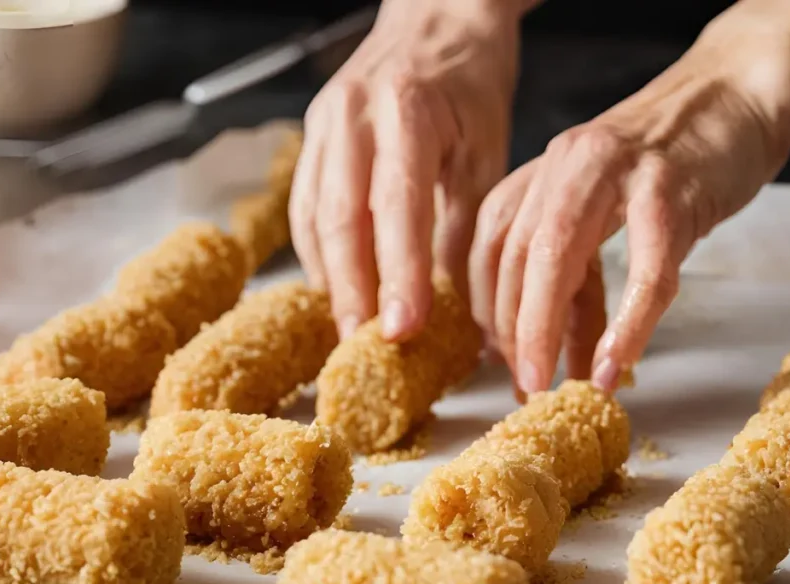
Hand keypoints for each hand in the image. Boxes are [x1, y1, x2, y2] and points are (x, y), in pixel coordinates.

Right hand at [290, 0, 524, 340]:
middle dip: (352, 289)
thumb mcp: (484, 151)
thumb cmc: (469, 81)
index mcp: (405, 110)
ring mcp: (323, 123)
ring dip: (329, 278)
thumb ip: (464, 226)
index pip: (396, 207)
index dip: (398, 274)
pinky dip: (317, 252)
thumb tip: (463, 307)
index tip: (404, 328)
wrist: (436, 16)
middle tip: (364, 344)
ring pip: (314, 215)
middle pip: (340, 218)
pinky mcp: (311, 135)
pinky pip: (304, 205)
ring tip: (348, 328)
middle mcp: (353, 114)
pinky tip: (333, 286)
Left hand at [470, 33, 789, 394]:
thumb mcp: (603, 195)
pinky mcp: (674, 190)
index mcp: (545, 169)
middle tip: (524, 382)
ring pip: (561, 260)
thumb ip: (571, 251)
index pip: (492, 243)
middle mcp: (567, 165)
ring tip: (553, 384)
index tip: (498, 354)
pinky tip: (618, 365)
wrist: (739, 89)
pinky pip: (646, 271)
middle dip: (513, 329)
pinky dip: (628, 326)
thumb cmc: (671, 156)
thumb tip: (545, 330)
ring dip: (548, 330)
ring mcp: (619, 175)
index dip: (488, 306)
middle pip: (516, 256)